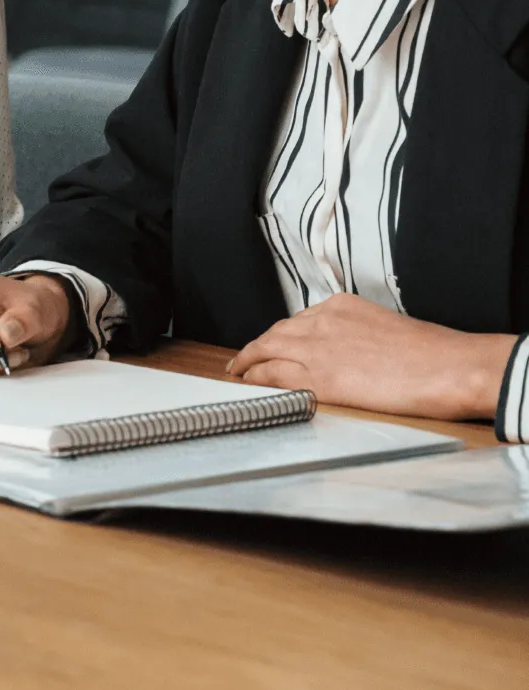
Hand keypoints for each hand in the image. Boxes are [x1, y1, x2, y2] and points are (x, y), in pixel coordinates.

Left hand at [227, 293, 516, 419]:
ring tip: (238, 371)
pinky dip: (256, 378)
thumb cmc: (433, 353)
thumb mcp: (387, 327)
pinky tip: (248, 383)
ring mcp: (317, 348)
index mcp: (341, 306)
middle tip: (244, 358)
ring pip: (267, 351)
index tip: (273, 343)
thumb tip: (350, 351)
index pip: (299, 320)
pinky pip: (274, 375)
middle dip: (258, 346)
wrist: (450, 367)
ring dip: (249, 361)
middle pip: (277, 333)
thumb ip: (358, 334)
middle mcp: (322, 321)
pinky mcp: (320, 377)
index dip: (281, 336)